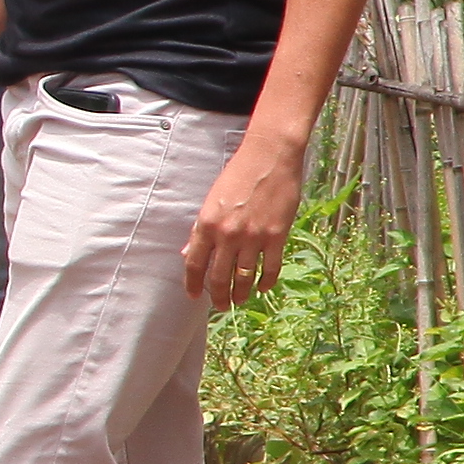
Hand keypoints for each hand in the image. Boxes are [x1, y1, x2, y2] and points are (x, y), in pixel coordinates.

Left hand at [182, 126, 311, 310]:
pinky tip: (262, 287)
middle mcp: (228, 234)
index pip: (194, 264)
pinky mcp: (276, 236)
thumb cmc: (237, 175)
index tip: (193, 296)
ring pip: (244, 277)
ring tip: (239, 301)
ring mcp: (253, 237)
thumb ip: (200, 230)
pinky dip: (266, 281)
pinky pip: (271, 268)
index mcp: (207, 224)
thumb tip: (187, 254)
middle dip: (218, 296)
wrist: (269, 157)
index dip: (193, 284)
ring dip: (240, 294)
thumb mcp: (211, 201)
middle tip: (220, 306)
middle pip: (219, 277)